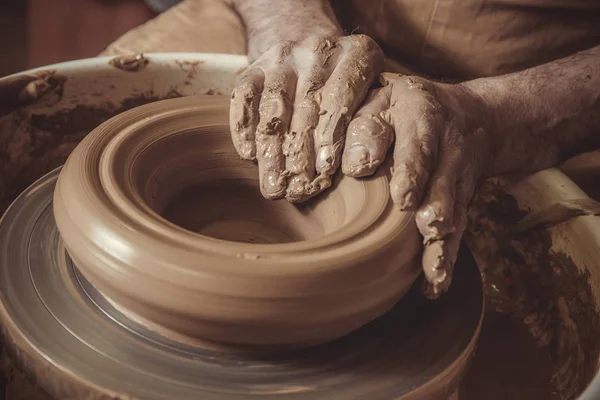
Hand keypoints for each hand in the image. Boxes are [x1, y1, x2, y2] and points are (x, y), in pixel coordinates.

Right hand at [229, 34, 383, 201]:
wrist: (314, 48)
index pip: (341, 99)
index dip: (330, 138)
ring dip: (271, 150)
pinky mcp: (256, 65)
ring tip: (273, 184)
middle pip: (307, 107)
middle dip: (300, 155)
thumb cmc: (355, 91)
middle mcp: (321, 50)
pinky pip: (245, 96)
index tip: (324, 173)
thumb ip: (370, 128)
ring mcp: (285, 56)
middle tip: (296, 190)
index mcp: (359, 55)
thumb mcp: (374, 99)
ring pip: (274, 106)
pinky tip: (248, 154)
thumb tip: (361, 165)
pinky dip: (244, 127)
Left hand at [342, 73, 492, 297]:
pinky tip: (434, 286)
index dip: (401, 161)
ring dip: (442, 241)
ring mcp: (457, 180)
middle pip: (439, 178)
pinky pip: (459, 232)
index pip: (410, 139)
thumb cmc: (407, 108)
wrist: (474, 119)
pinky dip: (447, 259)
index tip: (389, 186)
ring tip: (432, 270)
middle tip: (421, 220)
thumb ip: (364, 124)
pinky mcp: (462, 205)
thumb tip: (349, 164)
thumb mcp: (384, 98)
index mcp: (420, 116)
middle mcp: (444, 149)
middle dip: (430, 199)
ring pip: (452, 211)